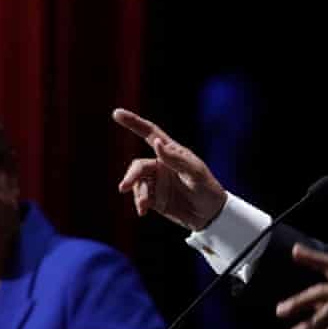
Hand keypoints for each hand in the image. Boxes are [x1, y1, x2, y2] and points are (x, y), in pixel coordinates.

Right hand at [113, 108, 227, 230]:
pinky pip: (140, 197)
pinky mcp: (155, 198)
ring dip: (138, 193)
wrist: (211, 215)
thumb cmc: (207, 189)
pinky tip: (142, 211)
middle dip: (131, 176)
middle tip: (124, 187)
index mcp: (172, 152)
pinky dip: (139, 203)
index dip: (134, 123)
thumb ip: (175, 158)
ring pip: (137, 182)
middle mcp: (161, 164)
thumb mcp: (195, 173)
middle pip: (138, 165)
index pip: (150, 133)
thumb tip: (157, 142)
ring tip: (143, 206)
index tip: (116, 113)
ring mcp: (157, 181)